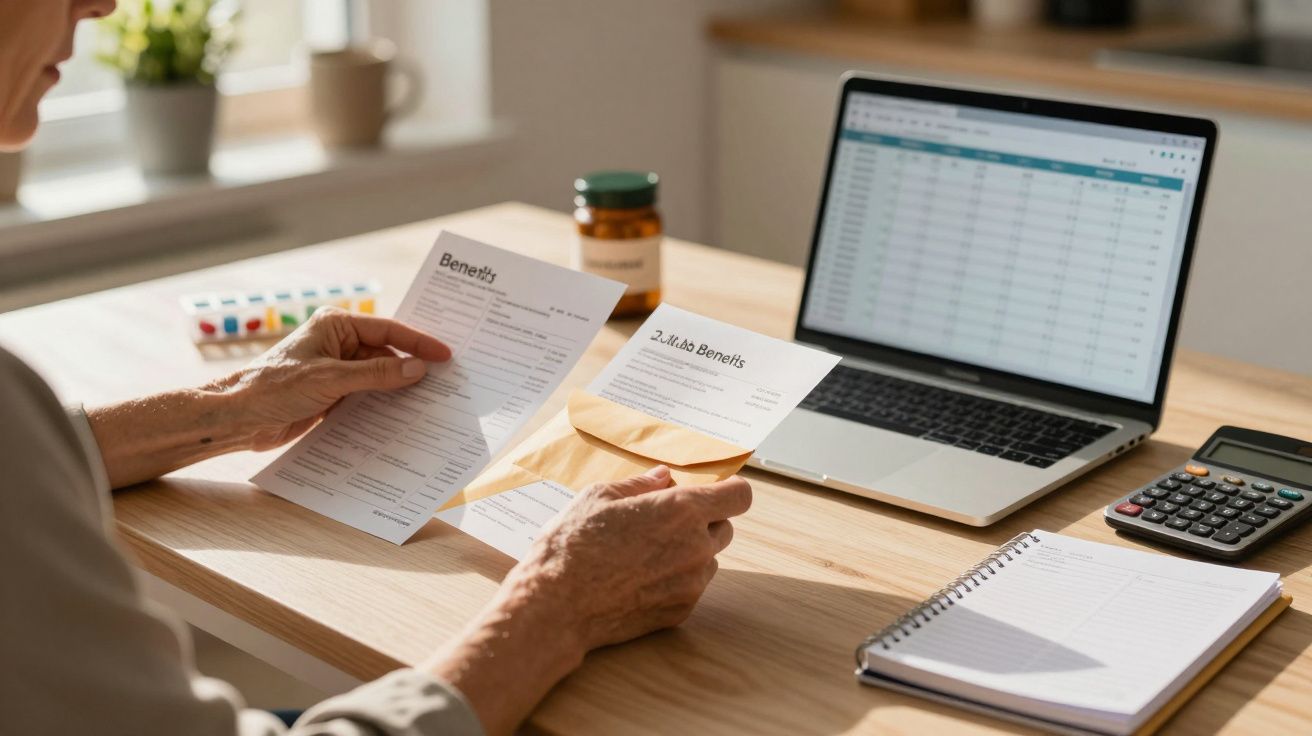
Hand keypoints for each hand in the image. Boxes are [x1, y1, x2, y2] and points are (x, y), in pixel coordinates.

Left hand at [209, 307, 451, 449]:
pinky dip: (384, 405)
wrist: (237, 418)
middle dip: (413, 366)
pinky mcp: (333, 394)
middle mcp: (338, 343)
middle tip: (447, 378)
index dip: (419, 342)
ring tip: (432, 400)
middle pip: (387, 352)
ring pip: (379, 377)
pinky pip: (367, 396)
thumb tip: (417, 370)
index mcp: (336, 324)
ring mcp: (336, 369)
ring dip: (400, 389)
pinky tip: (404, 415)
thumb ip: (377, 374)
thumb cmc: (272, 387)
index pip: (387, 329)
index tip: (446, 354)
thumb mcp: (330, 379)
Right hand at [513, 466, 751, 649]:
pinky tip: (640, 576)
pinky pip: (692, 586)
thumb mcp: (599, 497)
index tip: (716, 490)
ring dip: (691, 551)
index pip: (739, 496)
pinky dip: (677, 578)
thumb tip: (664, 477)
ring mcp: (691, 583)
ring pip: (709, 559)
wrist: (556, 605)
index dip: (730, 490)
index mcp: (681, 511)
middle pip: (726, 527)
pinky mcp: (681, 611)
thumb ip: (640, 484)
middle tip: (665, 521)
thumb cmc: (573, 545)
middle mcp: (696, 547)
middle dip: (704, 520)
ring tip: (646, 551)